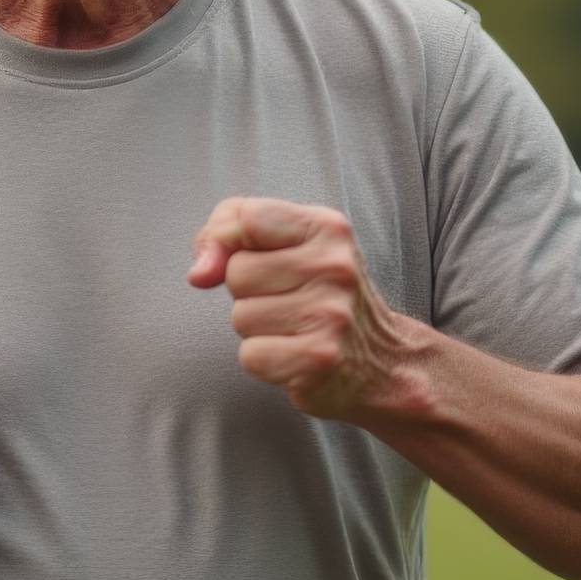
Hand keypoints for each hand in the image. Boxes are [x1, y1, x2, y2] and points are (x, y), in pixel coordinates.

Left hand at [187, 197, 420, 420]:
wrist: (381, 362)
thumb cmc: (321, 297)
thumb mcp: (287, 245)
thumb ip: (229, 234)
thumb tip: (199, 272)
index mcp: (327, 228)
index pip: (245, 217)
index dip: (228, 242)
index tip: (249, 257)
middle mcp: (334, 266)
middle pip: (236, 272)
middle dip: (249, 293)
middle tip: (289, 302)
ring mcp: (330, 314)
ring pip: (240, 316)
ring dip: (257, 329)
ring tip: (295, 328)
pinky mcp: (318, 358)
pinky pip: (250, 356)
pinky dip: (265, 361)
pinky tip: (296, 355)